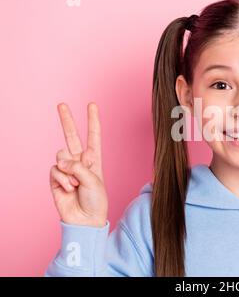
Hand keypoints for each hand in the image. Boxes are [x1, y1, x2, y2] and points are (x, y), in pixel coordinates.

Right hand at [49, 102, 107, 227]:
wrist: (85, 220)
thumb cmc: (95, 200)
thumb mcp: (94, 180)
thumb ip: (78, 166)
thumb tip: (62, 160)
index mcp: (94, 159)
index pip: (93, 136)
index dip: (92, 120)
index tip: (92, 105)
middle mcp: (80, 161)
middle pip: (71, 136)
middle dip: (67, 120)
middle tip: (62, 104)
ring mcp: (67, 169)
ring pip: (61, 156)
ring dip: (69, 170)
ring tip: (76, 184)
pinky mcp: (56, 178)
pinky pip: (55, 169)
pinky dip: (62, 179)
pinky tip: (68, 188)